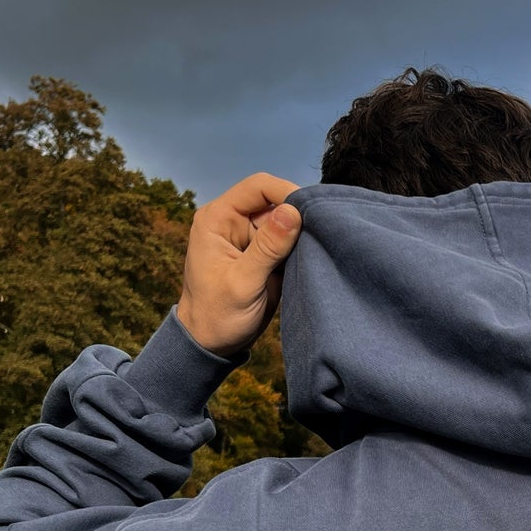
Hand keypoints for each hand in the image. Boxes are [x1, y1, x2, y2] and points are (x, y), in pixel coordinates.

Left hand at [175, 173, 301, 357]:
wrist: (211, 344)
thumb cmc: (217, 316)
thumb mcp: (243, 283)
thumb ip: (268, 247)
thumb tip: (293, 211)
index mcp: (218, 219)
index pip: (258, 187)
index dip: (287, 193)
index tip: (311, 212)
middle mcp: (234, 221)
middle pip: (275, 201)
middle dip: (298, 215)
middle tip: (320, 234)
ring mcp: (250, 237)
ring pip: (285, 220)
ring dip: (302, 233)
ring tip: (317, 249)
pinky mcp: (264, 254)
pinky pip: (288, 240)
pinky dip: (301, 248)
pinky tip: (311, 259)